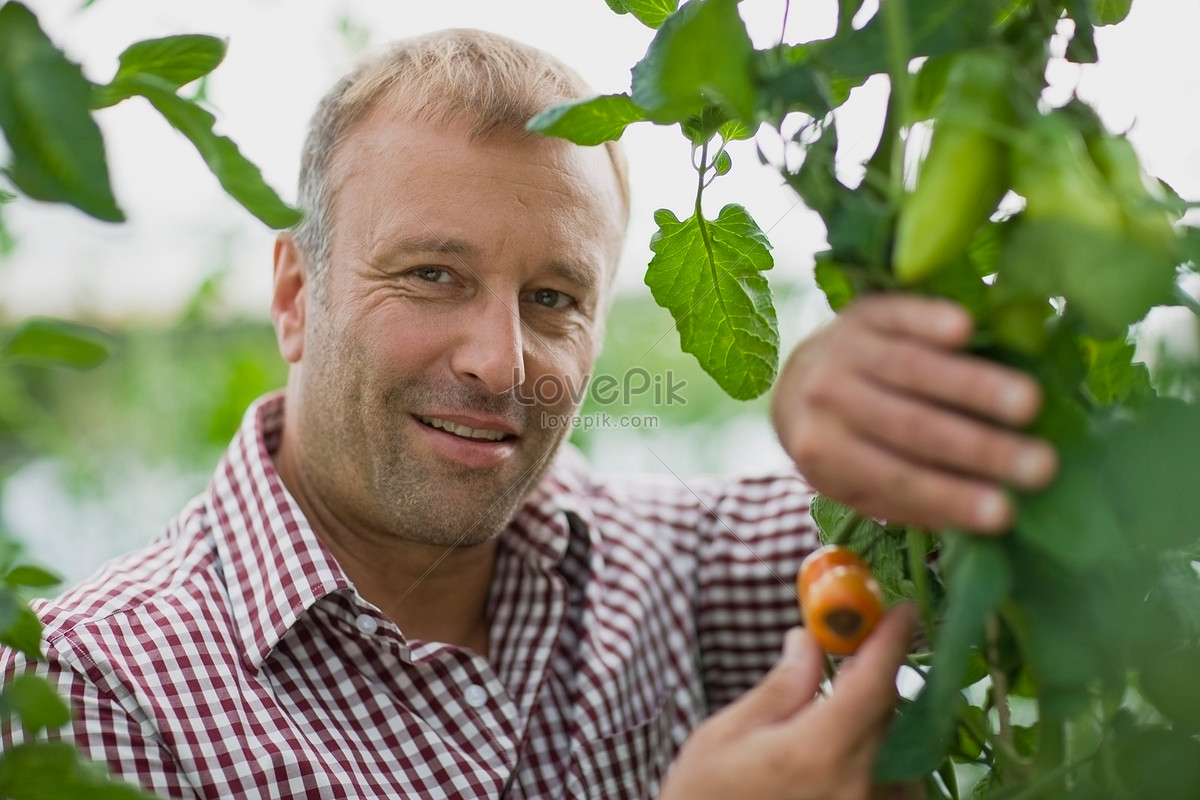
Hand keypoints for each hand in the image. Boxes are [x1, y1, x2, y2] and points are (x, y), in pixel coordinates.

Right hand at [658, 606, 919, 799]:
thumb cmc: (704, 795)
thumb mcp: (727, 734)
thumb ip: (781, 687)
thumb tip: (810, 641)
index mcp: (819, 751)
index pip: (874, 683)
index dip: (892, 641)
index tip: (904, 610)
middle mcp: (856, 784)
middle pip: (887, 714)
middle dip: (877, 675)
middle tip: (853, 650)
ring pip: (898, 752)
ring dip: (878, 721)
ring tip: (839, 711)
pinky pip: (895, 788)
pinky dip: (882, 763)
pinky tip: (849, 756)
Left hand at [771, 294, 1056, 532]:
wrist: (799, 381)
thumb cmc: (850, 445)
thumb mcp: (862, 483)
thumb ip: (912, 499)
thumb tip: (982, 515)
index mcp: (825, 454)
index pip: (893, 478)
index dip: (948, 496)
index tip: (1004, 513)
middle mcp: (826, 400)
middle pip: (909, 425)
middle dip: (978, 448)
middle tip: (1040, 464)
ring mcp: (841, 351)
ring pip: (911, 369)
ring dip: (973, 386)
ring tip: (1031, 403)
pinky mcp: (862, 311)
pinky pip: (898, 315)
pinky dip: (929, 320)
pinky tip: (968, 328)